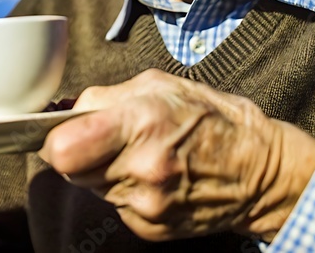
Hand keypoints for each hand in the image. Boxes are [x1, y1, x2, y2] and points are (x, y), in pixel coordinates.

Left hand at [39, 69, 314, 241]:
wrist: (261, 170)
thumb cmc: (211, 118)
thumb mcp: (159, 86)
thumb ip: (106, 97)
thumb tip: (66, 110)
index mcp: (140, 123)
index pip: (61, 149)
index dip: (52, 138)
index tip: (59, 130)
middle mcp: (141, 169)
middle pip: (70, 170)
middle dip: (77, 153)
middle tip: (103, 139)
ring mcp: (147, 205)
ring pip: (92, 188)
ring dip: (102, 171)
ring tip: (137, 155)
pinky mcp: (152, 229)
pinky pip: (115, 207)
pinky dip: (124, 192)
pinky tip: (152, 178)